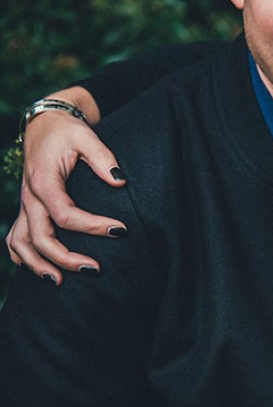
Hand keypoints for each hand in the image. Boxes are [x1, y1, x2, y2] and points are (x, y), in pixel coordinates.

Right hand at [7, 87, 125, 283]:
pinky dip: (24, 257)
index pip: (65, 214)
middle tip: (96, 269)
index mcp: (43, 181)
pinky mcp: (27, 210)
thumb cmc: (67, 132)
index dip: (92, 226)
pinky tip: (42, 270)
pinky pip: (16, 239)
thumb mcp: (86, 136)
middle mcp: (30, 197)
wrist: (45, 124)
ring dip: (38, 265)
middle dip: (66, 258)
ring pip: (21, 243)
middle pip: (40, 237)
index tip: (121, 231)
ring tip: (60, 282)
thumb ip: (103, 158)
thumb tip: (120, 181)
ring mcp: (25, 205)